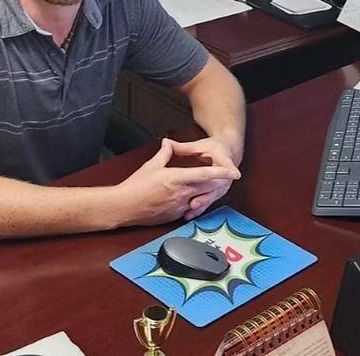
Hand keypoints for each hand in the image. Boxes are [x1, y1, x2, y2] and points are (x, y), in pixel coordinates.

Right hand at [115, 138, 239, 226]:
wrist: (125, 206)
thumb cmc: (136, 186)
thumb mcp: (151, 165)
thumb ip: (164, 153)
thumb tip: (167, 142)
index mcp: (177, 178)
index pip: (205, 174)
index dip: (221, 173)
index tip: (234, 172)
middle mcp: (181, 193)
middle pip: (206, 187)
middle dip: (218, 182)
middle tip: (226, 176)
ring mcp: (179, 206)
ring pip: (200, 198)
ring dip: (208, 193)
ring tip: (212, 187)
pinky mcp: (175, 215)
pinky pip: (190, 208)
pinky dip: (195, 202)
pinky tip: (193, 198)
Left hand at [166, 137, 240, 220]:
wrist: (228, 152)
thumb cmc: (214, 148)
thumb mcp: (199, 145)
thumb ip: (183, 147)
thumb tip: (166, 143)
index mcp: (223, 159)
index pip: (227, 164)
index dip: (229, 170)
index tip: (234, 174)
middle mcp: (226, 175)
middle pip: (218, 186)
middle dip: (207, 195)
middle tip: (195, 203)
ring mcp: (222, 185)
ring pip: (213, 196)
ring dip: (203, 204)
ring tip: (190, 211)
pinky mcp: (218, 192)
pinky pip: (209, 200)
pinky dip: (200, 207)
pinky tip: (189, 214)